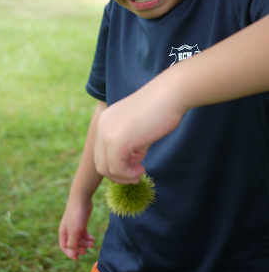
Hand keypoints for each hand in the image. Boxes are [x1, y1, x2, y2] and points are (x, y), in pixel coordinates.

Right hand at [59, 198, 94, 259]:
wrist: (82, 198)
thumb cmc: (76, 215)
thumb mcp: (74, 231)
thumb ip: (72, 244)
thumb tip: (71, 255)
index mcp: (63, 232)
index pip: (64, 247)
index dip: (70, 253)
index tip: (77, 258)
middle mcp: (68, 230)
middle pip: (73, 243)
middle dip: (79, 248)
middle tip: (86, 251)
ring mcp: (75, 226)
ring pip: (79, 238)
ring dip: (85, 243)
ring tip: (92, 243)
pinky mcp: (82, 222)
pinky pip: (84, 233)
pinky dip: (88, 237)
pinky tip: (92, 239)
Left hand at [94, 68, 185, 183]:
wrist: (170, 95)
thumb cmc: (161, 109)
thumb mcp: (138, 129)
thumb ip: (130, 146)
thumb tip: (131, 163)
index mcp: (105, 120)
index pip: (101, 152)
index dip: (116, 164)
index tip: (135, 167)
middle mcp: (102, 126)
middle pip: (100, 162)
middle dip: (118, 174)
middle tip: (136, 174)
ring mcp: (107, 134)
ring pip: (105, 168)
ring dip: (123, 177)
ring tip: (140, 172)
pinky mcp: (117, 142)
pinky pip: (117, 169)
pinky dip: (128, 175)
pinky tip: (142, 169)